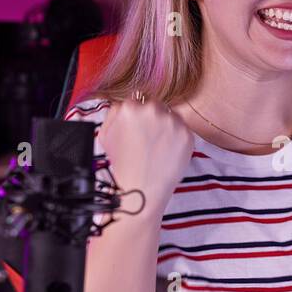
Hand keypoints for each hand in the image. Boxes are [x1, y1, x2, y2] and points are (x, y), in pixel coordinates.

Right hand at [98, 98, 193, 212]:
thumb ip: (114, 112)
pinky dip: (177, 138)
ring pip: (171, 116)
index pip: (137, 101)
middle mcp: (151, 110)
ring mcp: (171, 121)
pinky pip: (183, 129)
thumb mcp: (105, 134)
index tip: (139, 129)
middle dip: (153, 118)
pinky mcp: (187, 134)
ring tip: (158, 147)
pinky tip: (167, 151)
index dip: (138, 116)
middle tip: (149, 139)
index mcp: (129, 108)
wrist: (140, 190)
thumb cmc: (122, 164)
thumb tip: (126, 102)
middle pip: (155, 105)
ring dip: (166, 126)